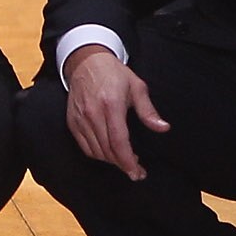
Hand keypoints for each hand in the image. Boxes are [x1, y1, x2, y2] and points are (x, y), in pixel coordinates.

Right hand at [62, 44, 169, 180]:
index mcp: (111, 105)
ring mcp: (80, 118)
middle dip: (123, 165)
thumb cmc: (114, 74)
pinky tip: (108, 152)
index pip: (118, 142)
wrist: (86, 62)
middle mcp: (93, 114)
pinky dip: (97, 154)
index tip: (137, 173)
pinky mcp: (72, 121)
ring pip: (95, 151)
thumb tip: (163, 127)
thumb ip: (149, 111)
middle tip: (136, 170)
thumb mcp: (137, 87)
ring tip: (124, 160)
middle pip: (107, 150)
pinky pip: (84, 146)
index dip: (128, 162)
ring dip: (111, 161)